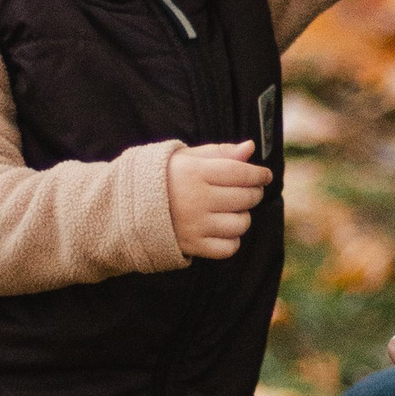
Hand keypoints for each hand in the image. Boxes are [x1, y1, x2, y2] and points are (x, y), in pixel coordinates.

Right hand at [169, 138, 270, 260]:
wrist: (130, 206)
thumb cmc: (166, 177)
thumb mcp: (188, 157)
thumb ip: (220, 152)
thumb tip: (250, 147)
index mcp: (194, 173)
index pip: (240, 173)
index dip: (258, 174)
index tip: (265, 175)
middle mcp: (196, 199)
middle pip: (244, 198)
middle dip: (254, 193)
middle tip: (250, 190)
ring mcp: (195, 225)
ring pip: (240, 224)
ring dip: (243, 216)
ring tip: (233, 210)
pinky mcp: (193, 245)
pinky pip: (228, 248)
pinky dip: (232, 240)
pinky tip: (223, 229)